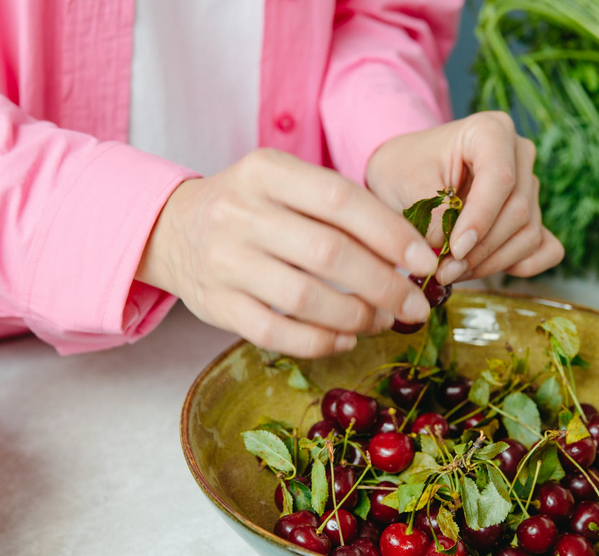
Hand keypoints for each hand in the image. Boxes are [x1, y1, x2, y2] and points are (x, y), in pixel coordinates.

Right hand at [135, 149, 438, 358]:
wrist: (173, 229)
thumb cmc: (253, 208)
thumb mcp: (287, 185)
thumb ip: (339, 210)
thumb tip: (409, 257)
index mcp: (267, 171)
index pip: (340, 199)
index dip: (391, 233)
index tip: (424, 263)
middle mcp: (241, 213)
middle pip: (328, 252)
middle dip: (384, 284)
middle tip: (415, 306)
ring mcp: (224, 261)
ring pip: (303, 297)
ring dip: (355, 316)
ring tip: (382, 321)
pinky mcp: (216, 305)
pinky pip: (274, 333)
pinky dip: (318, 342)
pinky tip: (344, 340)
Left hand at [366, 111, 564, 284]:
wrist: (405, 175)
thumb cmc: (405, 171)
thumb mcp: (408, 185)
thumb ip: (434, 213)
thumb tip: (456, 249)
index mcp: (491, 131)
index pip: (500, 178)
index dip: (481, 218)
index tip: (455, 249)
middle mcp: (519, 155)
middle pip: (517, 210)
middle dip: (480, 249)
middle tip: (444, 270)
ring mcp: (530, 186)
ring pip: (528, 234)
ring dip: (491, 262)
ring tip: (451, 271)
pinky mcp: (534, 216)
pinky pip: (545, 248)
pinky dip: (519, 266)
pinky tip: (484, 269)